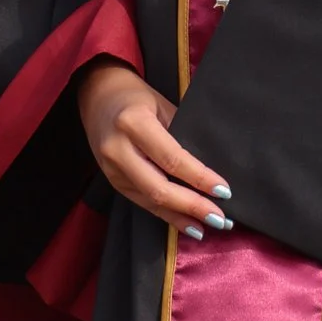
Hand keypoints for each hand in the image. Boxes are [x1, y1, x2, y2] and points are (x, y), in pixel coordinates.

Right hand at [76, 59, 232, 236]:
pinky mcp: (111, 181)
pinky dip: (166, 215)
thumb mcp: (163, 106)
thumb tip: (211, 168)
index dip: (199, 178)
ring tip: (209, 225)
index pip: (172, 159)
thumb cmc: (137, 97)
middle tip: (220, 219)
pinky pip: (142, 202)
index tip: (224, 190)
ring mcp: (111, 169)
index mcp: (133, 123)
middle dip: (192, 206)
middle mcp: (118, 149)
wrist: (97, 95)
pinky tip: (187, 224)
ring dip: (181, 217)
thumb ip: (182, 135)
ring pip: (150, 201)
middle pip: (158, 188)